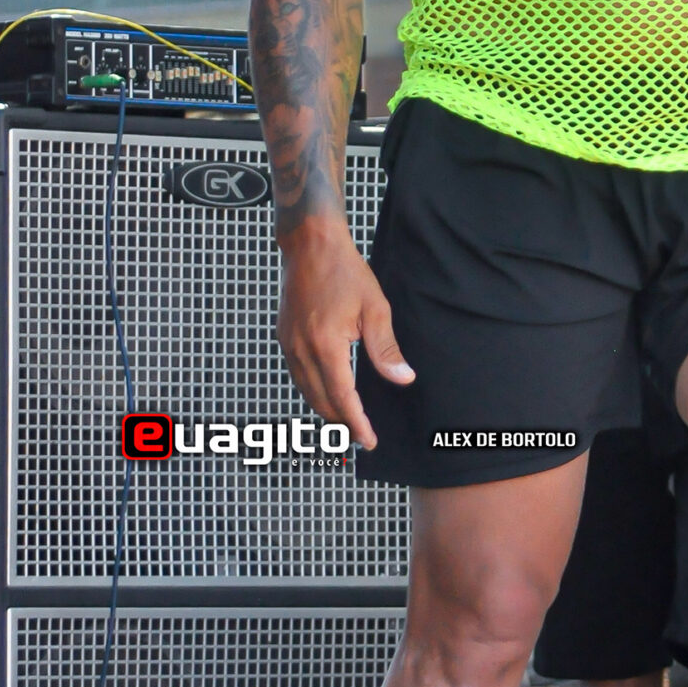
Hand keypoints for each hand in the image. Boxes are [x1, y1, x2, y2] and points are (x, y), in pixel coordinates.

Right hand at [276, 218, 413, 450]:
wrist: (309, 244)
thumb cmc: (344, 271)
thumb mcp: (375, 308)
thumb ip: (386, 349)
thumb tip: (403, 379)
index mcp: (325, 344)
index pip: (342, 397)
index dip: (356, 423)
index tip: (368, 441)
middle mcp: (301, 349)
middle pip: (321, 401)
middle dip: (341, 424)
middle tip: (361, 438)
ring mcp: (289, 344)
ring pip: (306, 392)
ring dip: (326, 410)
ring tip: (346, 423)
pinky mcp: (284, 337)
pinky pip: (298, 376)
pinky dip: (313, 392)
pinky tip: (327, 393)